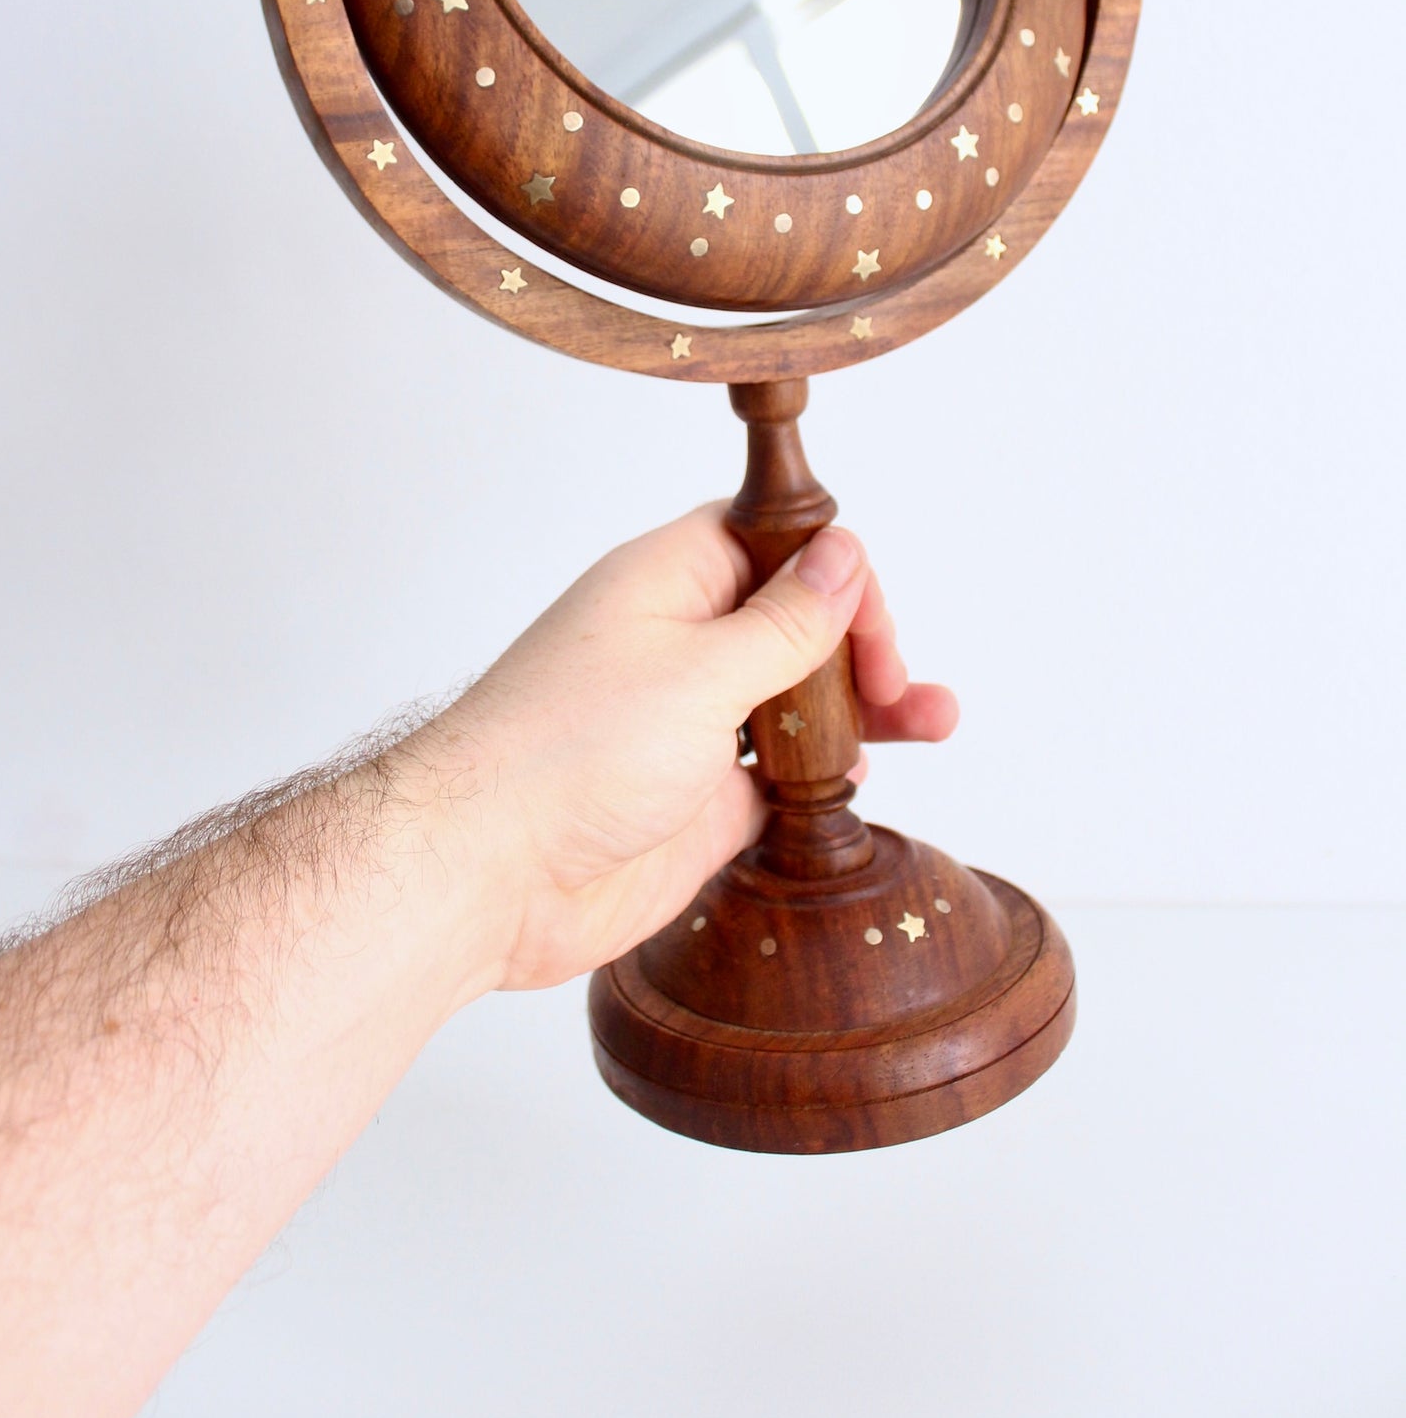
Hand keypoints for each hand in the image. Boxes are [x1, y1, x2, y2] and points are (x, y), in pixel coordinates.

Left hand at [432, 503, 957, 989]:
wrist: (485, 874)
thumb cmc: (564, 753)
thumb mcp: (699, 672)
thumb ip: (784, 622)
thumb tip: (843, 553)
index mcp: (668, 586)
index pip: (770, 543)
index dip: (832, 570)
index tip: (873, 623)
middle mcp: (679, 649)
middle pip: (794, 624)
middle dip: (861, 646)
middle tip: (902, 689)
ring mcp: (688, 729)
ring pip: (795, 703)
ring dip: (862, 711)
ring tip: (932, 722)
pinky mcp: (695, 804)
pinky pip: (776, 778)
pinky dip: (822, 779)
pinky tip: (861, 780)